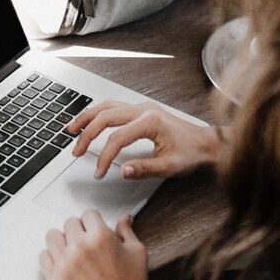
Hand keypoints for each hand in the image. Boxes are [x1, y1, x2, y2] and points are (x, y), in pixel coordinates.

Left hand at [40, 210, 160, 279]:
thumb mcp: (136, 252)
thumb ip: (126, 231)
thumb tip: (125, 219)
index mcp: (100, 236)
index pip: (88, 214)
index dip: (94, 222)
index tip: (94, 228)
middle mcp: (80, 247)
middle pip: (69, 223)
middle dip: (79, 230)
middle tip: (86, 242)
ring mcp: (65, 264)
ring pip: (52, 236)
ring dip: (63, 241)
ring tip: (72, 250)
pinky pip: (43, 257)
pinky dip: (52, 257)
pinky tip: (63, 262)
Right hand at [68, 100, 221, 179]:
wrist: (207, 142)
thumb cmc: (192, 152)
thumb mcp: (169, 166)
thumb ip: (144, 169)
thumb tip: (122, 171)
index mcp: (150, 121)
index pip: (117, 138)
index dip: (104, 157)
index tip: (99, 172)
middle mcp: (143, 109)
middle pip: (105, 117)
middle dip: (87, 135)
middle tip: (76, 151)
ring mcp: (142, 107)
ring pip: (106, 106)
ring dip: (87, 118)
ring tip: (72, 130)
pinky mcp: (141, 110)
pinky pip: (113, 107)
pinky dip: (98, 114)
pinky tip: (89, 121)